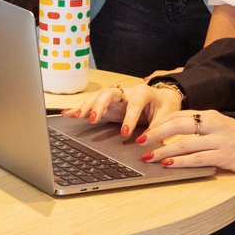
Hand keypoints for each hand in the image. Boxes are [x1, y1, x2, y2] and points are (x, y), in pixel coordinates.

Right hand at [62, 81, 180, 139]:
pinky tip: (67, 113)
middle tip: (94, 119)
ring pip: (97, 97)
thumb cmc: (164, 106)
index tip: (125, 133)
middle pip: (109, 94)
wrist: (161, 97)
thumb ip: (157, 128)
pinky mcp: (108, 104)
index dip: (129, 118)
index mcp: (143, 92)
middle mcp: (126, 92)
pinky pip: (92, 104)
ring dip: (86, 107)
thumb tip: (148, 143)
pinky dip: (80, 108)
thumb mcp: (166, 116)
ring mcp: (115, 98)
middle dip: (100, 106)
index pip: (134, 104)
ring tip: (76, 116)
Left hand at [138, 107, 234, 178]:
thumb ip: (204, 127)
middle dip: (155, 133)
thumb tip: (178, 131)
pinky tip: (168, 164)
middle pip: (178, 125)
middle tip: (139, 141)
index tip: (145, 130)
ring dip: (163, 150)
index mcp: (212, 115)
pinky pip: (197, 159)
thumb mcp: (223, 127)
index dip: (160, 122)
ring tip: (148, 156)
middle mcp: (214, 124)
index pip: (180, 115)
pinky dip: (181, 161)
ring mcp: (219, 140)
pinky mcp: (224, 156)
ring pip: (184, 143)